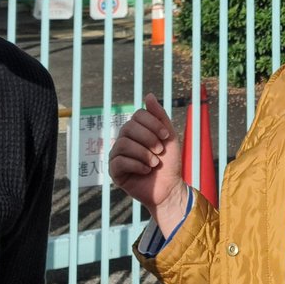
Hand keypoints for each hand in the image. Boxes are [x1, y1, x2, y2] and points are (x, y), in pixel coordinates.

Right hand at [109, 93, 188, 234]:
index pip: (138, 115)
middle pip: (129, 127)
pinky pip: (119, 161)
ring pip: (123, 144)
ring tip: (154, 163)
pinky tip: (146, 170)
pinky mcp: (115, 171)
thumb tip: (148, 95)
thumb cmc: (169, 162)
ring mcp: (118, 155)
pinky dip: (136, 165)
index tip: (166, 136)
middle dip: (148, 139)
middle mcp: (125, 140)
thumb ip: (159, 116)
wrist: (170, 188)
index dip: (152, 123)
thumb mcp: (169, 136)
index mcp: (137, 130)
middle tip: (160, 151)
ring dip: (144, 153)